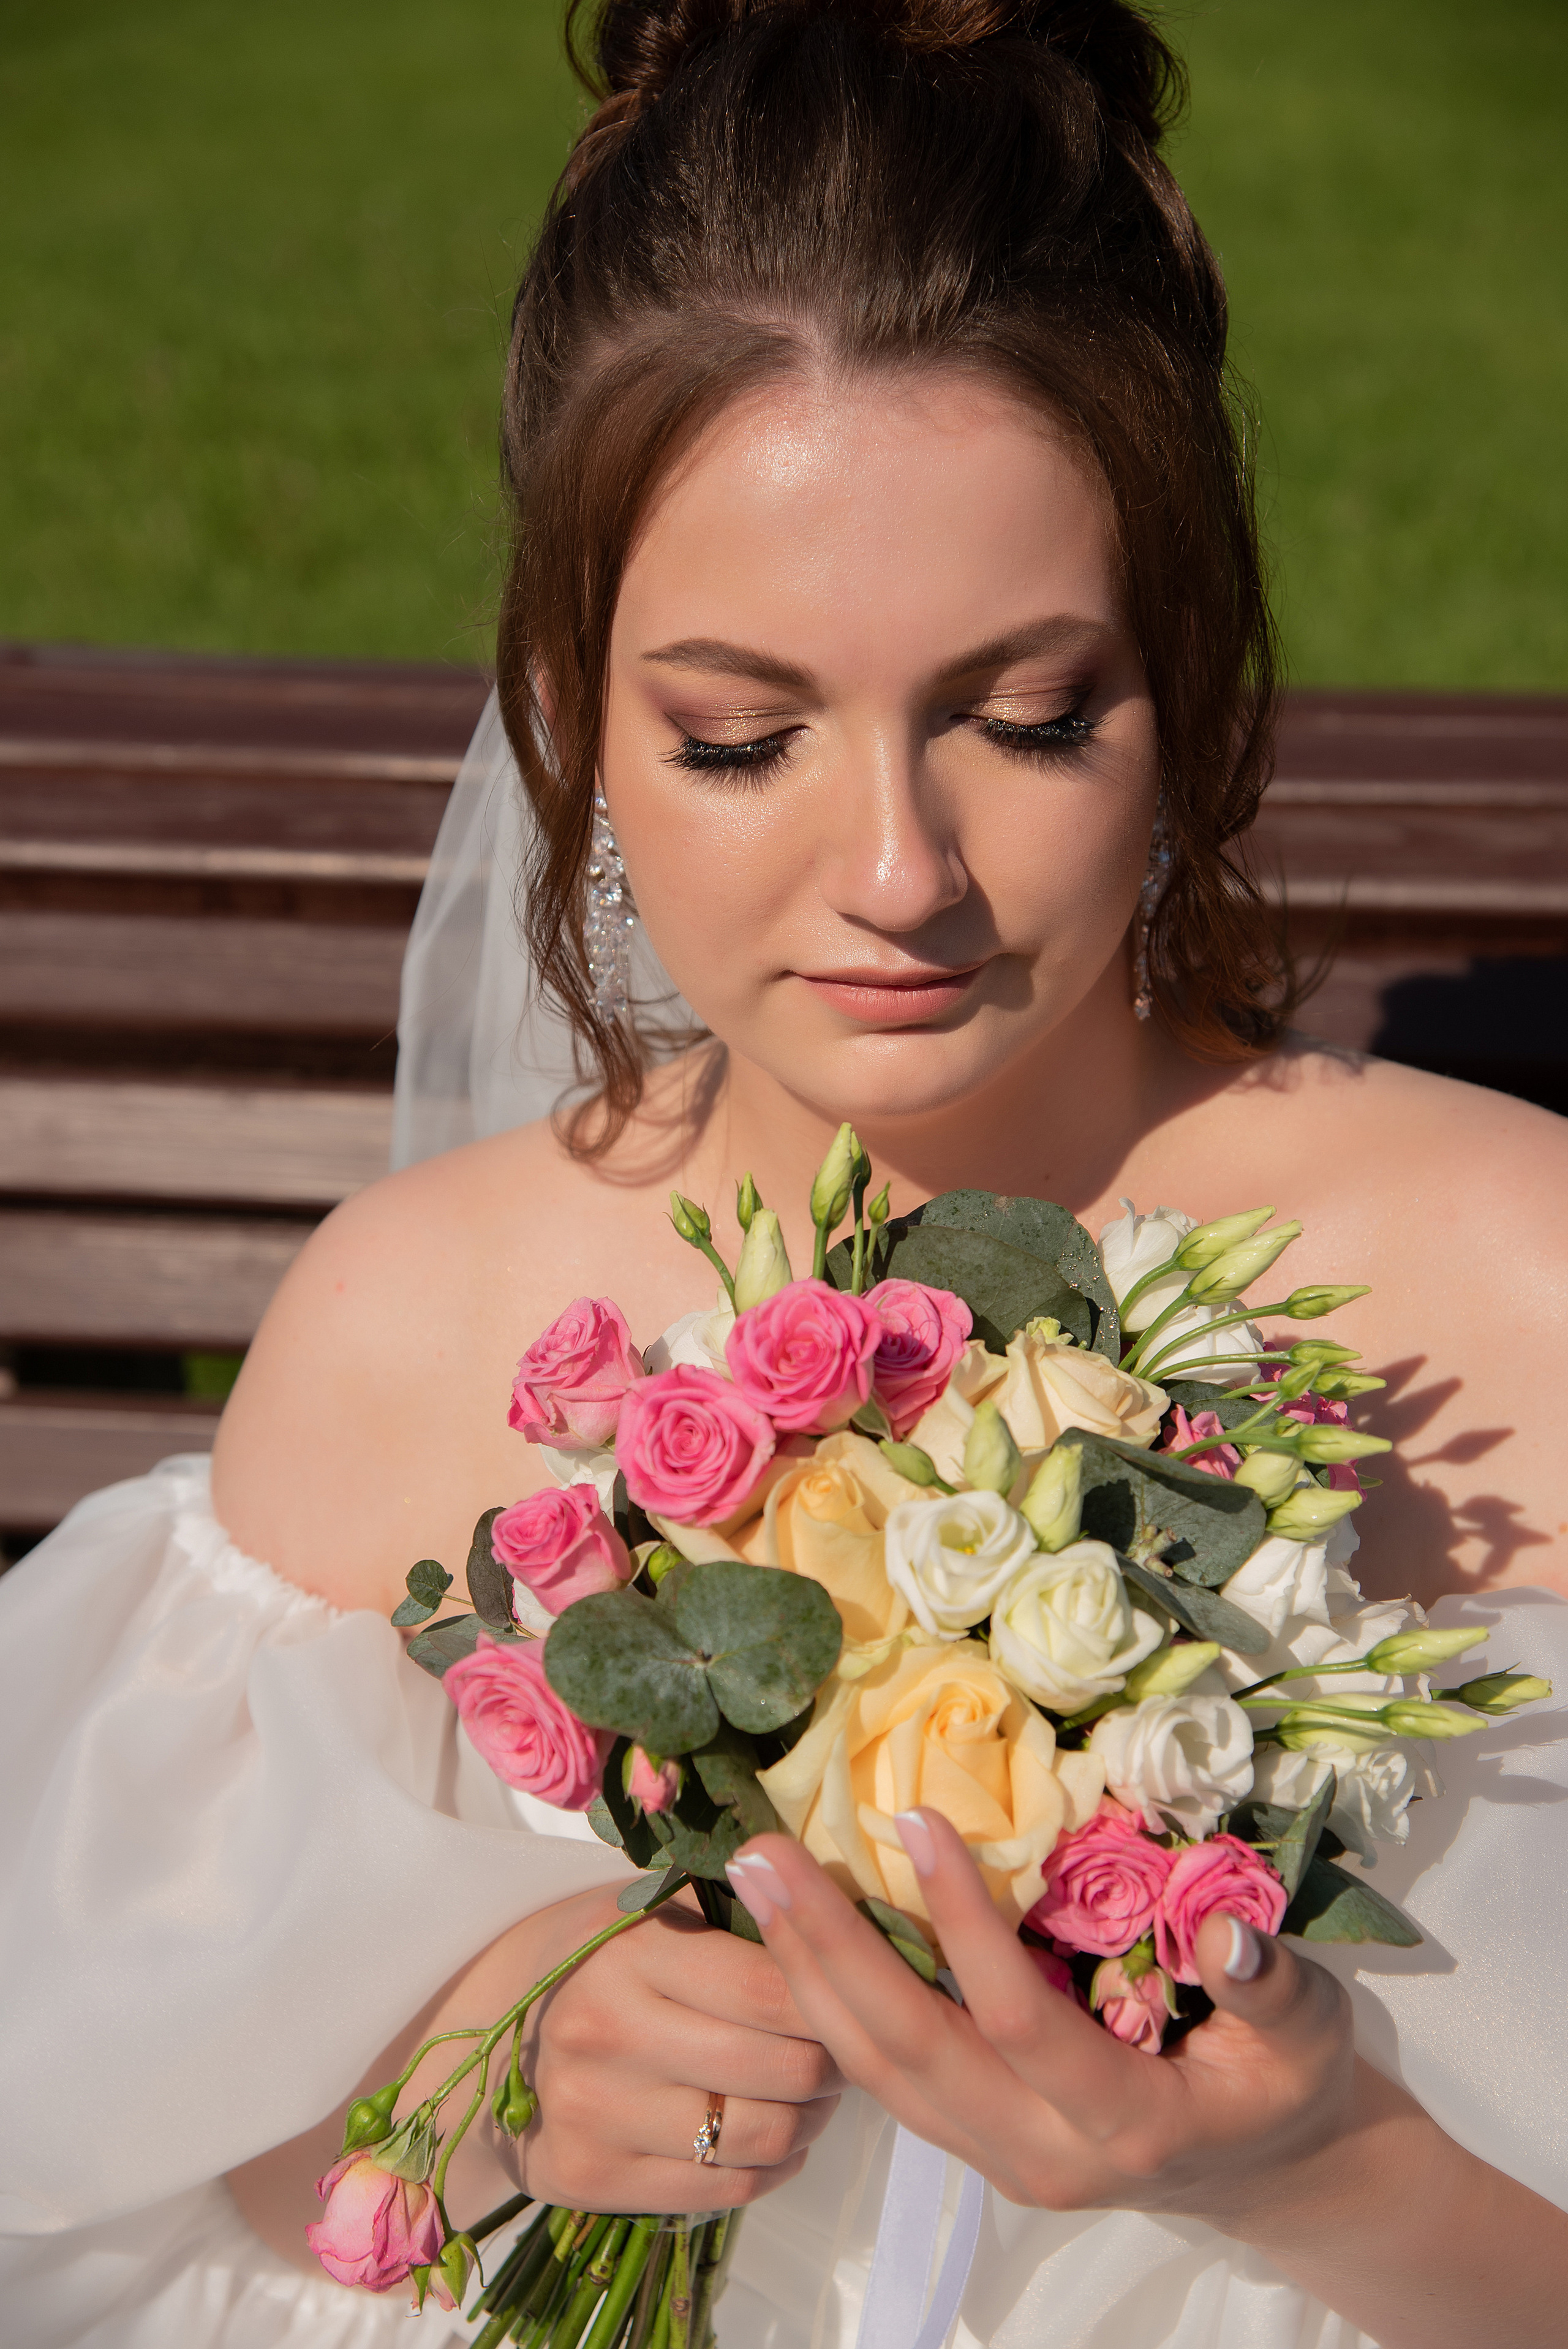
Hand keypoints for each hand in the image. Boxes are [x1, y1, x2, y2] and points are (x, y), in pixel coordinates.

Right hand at [506, 1882, 842, 2214]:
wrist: (491, 2031)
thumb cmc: (596, 1955)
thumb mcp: (650, 1906)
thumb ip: (735, 1908)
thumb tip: (835, 1907)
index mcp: (631, 1950)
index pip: (773, 1988)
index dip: (834, 1999)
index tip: (852, 1997)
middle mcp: (606, 2033)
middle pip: (781, 2068)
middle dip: (835, 2064)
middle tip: (843, 2051)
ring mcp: (594, 2114)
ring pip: (761, 2137)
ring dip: (811, 2120)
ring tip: (813, 2095)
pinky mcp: (589, 2178)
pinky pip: (723, 2190)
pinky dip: (771, 2167)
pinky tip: (772, 2136)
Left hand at [724, 1811, 1355, 2228]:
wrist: (1264, 2168)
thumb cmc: (1285, 2081)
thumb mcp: (1310, 2030)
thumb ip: (1272, 1984)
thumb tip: (1230, 1935)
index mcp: (1127, 2127)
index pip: (1021, 2024)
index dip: (965, 1927)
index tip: (917, 1820)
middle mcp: (1042, 2155)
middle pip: (912, 2054)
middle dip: (830, 1952)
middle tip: (766, 1854)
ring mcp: (996, 2157)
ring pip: (877, 2074)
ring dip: (808, 1974)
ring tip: (756, 1879)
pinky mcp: (969, 2140)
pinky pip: (881, 2076)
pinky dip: (828, 2004)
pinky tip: (790, 1934)